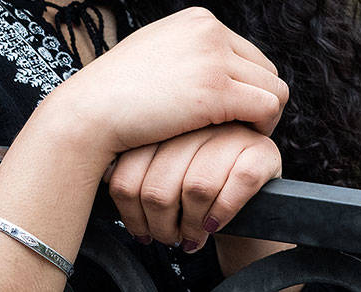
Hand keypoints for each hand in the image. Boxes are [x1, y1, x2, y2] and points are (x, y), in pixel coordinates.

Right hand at [46, 7, 287, 158]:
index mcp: (198, 19)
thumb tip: (215, 66)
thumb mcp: (155, 52)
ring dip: (262, 117)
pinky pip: (267, 108)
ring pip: (273, 89)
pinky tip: (239, 140)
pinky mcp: (216, 90)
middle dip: (256, 101)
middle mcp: (210, 30)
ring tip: (239, 136)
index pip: (247, 53)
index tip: (229, 112)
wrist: (89, 111)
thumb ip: (187, 52)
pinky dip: (261, 127)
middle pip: (265, 70)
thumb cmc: (115, 92)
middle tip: (238, 128)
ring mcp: (214, 58)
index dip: (244, 86)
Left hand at [105, 122, 282, 251]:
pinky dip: (222, 213)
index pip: (129, 175)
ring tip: (190, 236)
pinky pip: (238, 185)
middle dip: (161, 226)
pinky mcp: (262, 151)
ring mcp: (232, 134)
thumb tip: (97, 182)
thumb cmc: (193, 183)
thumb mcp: (156, 171)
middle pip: (159, 187)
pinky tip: (214, 224)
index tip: (141, 230)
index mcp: (162, 124)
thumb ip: (129, 170)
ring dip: (191, 226)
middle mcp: (197, 123)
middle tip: (167, 238)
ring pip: (197, 187)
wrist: (244, 194)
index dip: (132, 214)